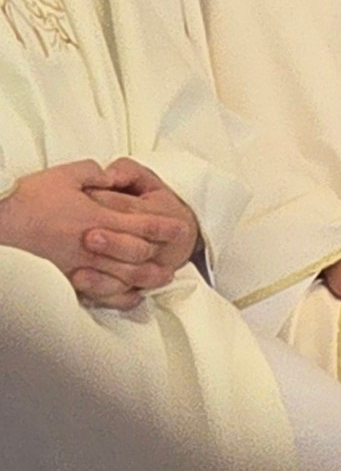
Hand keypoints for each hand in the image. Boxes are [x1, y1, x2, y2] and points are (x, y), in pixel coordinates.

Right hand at [0, 157, 182, 304]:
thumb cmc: (29, 199)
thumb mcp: (64, 175)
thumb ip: (94, 173)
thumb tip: (112, 176)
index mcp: (97, 217)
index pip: (142, 224)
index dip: (164, 226)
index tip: (181, 227)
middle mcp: (94, 246)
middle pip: (139, 254)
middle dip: (161, 253)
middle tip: (177, 254)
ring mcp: (82, 266)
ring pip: (125, 277)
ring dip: (148, 278)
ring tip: (162, 277)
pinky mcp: (69, 280)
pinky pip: (102, 294)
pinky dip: (122, 297)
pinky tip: (132, 296)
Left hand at [83, 158, 199, 287]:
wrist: (182, 234)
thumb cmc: (155, 203)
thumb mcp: (146, 180)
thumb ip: (127, 171)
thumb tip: (108, 174)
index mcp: (162, 214)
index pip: (133, 210)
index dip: (109, 205)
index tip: (85, 200)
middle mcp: (158, 245)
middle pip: (136, 247)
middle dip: (113, 243)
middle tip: (87, 237)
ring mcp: (150, 268)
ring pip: (133, 276)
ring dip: (106, 275)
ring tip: (80, 272)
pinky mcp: (137, 286)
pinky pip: (124, 296)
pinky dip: (106, 294)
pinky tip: (85, 290)